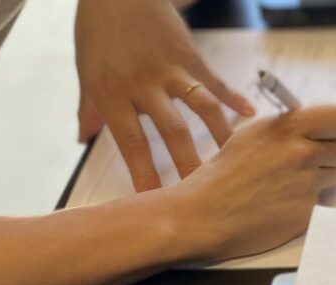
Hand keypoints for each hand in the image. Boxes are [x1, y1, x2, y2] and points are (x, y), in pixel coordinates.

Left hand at [75, 0, 255, 191]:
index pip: (132, 142)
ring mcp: (171, 70)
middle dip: (189, 165)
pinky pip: (216, 82)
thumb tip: (83, 138)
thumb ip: (89, 109)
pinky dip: (235, 99)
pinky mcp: (190, 57)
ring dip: (220, 138)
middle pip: (173, 131)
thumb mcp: (87, 72)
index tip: (154, 202)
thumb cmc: (99, 31)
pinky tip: (252, 115)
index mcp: (113, 92)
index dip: (144, 174)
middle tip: (204, 195)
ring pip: (201, 109)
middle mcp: (144, 84)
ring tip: (235, 164)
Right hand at [170, 106, 335, 259]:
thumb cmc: (226, 173)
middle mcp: (302, 152)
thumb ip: (290, 128)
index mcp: (289, 127)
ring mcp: (308, 183)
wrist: (207, 212)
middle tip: (314, 160)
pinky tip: (283, 202)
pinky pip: (322, 201)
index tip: (330, 134)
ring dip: (320, 178)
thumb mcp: (255, 135)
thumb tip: (317, 127)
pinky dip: (307, 201)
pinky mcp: (308, 210)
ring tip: (289, 183)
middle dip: (335, 154)